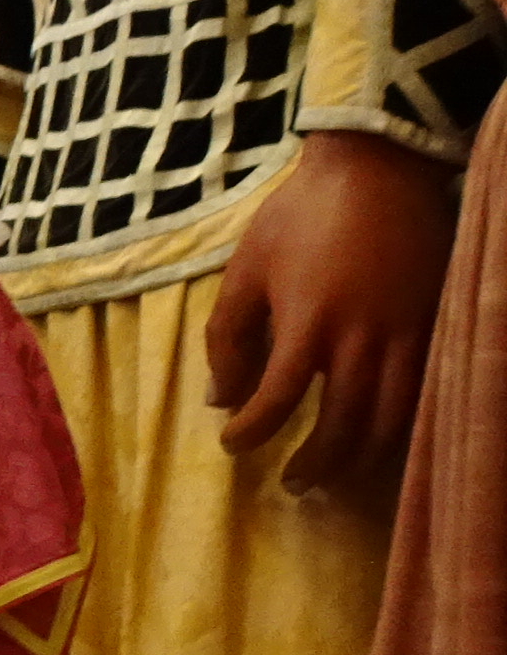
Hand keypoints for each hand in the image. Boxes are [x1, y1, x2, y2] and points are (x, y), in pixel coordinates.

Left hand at [206, 129, 457, 492]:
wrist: (376, 170)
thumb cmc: (300, 217)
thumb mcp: (245, 269)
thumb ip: (228, 336)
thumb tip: (218, 398)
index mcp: (306, 323)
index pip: (276, 403)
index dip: (251, 434)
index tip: (233, 445)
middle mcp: (361, 339)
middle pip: (341, 426)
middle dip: (314, 464)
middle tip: (291, 485)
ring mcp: (406, 335)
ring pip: (390, 421)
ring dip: (360, 459)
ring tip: (334, 477)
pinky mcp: (435, 326)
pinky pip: (424, 395)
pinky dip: (402, 429)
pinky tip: (380, 441)